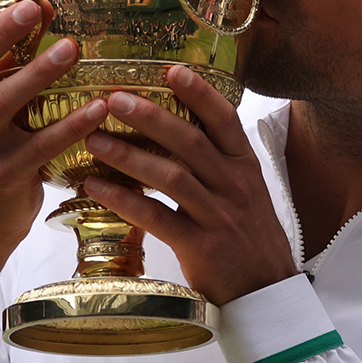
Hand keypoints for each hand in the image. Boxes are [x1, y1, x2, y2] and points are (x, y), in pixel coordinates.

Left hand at [81, 66, 296, 304]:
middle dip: (151, 116)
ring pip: (172, 176)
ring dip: (130, 155)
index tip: (173, 70)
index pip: (225, 120)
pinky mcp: (202, 247)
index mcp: (245, 167)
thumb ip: (216, 161)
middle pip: (191, 142)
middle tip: (114, 98)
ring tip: (94, 140)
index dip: (200, 93)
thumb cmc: (248, 237)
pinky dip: (124, 201)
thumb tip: (174, 128)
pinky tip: (97, 188)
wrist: (267, 292)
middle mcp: (234, 186)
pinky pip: (157, 218)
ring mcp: (219, 216)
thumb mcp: (244, 191)